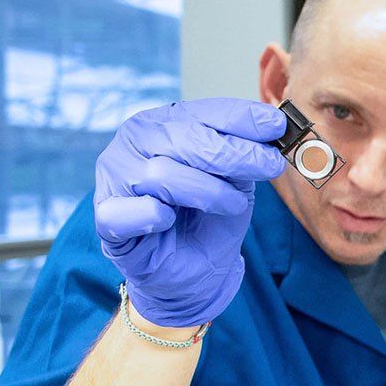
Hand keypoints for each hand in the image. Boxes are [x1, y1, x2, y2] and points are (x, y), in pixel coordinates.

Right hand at [94, 98, 287, 326]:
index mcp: (164, 124)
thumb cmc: (209, 220)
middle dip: (235, 153)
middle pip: (186, 138)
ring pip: (162, 173)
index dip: (242, 117)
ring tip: (232, 205)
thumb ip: (245, 154)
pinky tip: (170, 220)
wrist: (194, 273)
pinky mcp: (107, 218)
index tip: (277, 126)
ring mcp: (116, 178)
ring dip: (208, 191)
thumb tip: (274, 129)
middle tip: (271, 165)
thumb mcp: (236, 181)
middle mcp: (135, 143)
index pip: (203, 112)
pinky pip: (127, 212)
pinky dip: (153, 215)